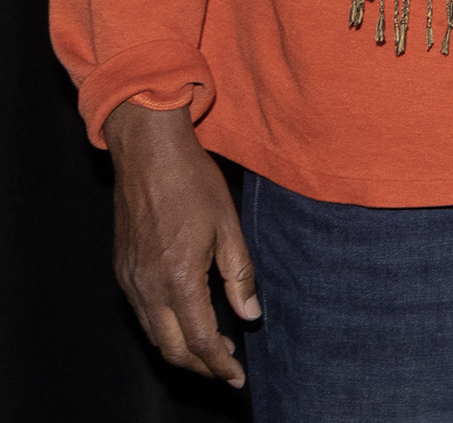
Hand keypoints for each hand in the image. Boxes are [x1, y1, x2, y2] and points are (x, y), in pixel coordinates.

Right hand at [103, 101, 258, 386]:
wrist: (148, 155)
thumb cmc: (193, 183)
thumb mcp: (228, 226)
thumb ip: (239, 275)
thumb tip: (250, 314)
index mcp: (178, 279)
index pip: (201, 341)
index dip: (220, 365)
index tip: (237, 377)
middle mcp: (147, 288)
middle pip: (172, 349)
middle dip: (200, 366)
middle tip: (226, 369)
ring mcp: (130, 281)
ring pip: (153, 335)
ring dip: (182, 349)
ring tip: (213, 348)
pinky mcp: (122, 271)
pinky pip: (142, 314)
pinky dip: (165, 328)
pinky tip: (187, 318)